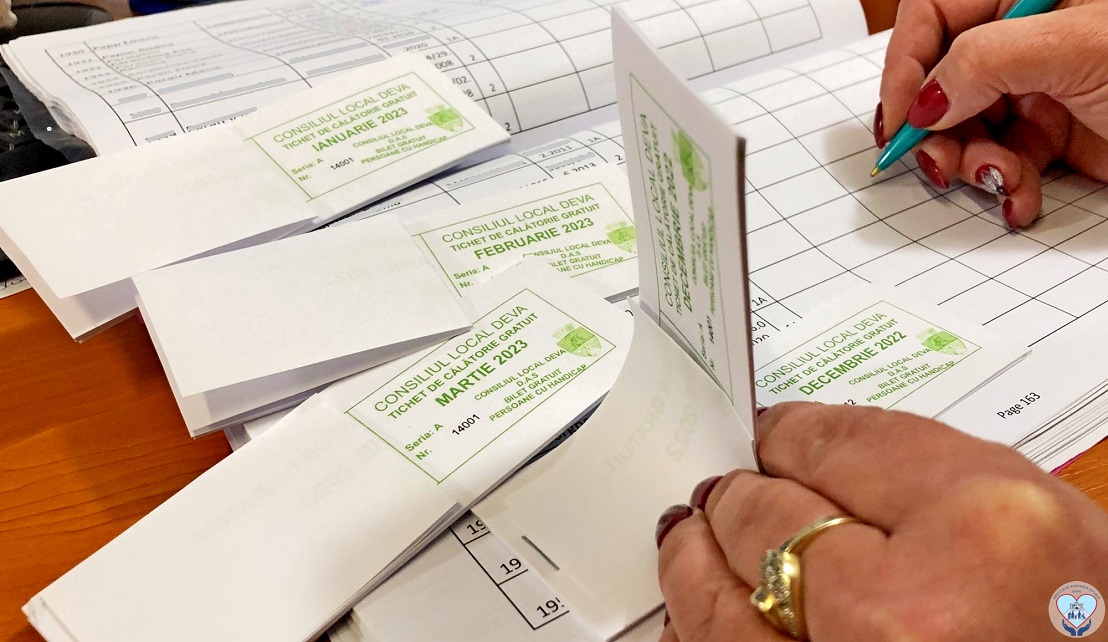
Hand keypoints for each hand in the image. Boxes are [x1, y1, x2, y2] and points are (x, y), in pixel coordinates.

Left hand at [655, 402, 1107, 640]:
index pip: (837, 447)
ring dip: (695, 562)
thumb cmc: (1086, 626)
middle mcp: (905, 617)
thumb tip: (805, 451)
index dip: (790, 435)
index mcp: (985, 535)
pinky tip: (705, 614)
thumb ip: (919, 473)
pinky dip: (705, 634)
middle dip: (737, 496)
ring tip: (690, 536)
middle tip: (724, 488)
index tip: (772, 436)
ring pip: (720, 607)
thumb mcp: (1041, 524)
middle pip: (764, 520)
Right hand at [877, 0, 1107, 228]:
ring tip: (997, 180)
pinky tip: (1020, 196)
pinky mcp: (1055, 132)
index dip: (905, 66)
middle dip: (937, 129)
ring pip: (965, 127)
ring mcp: (1040, 84)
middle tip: (940, 163)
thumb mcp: (1074, 47)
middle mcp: (1029, 34)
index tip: (899, 119)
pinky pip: (1002, 160)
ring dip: (972, 166)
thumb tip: (921, 101)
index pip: (934, 14)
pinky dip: (1003, 185)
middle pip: (942, 78)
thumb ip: (982, 64)